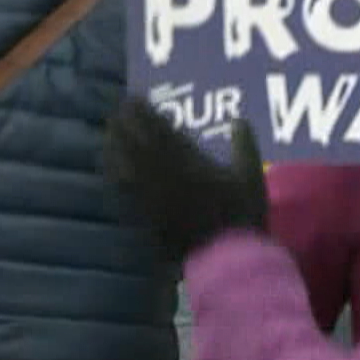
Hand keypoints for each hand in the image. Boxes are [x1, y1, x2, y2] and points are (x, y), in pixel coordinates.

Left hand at [105, 99, 267, 264]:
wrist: (225, 260)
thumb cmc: (241, 217)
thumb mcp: (251, 177)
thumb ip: (244, 146)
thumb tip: (239, 119)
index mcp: (187, 161)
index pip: (157, 129)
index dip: (142, 112)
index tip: (134, 99)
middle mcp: (163, 174)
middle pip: (135, 142)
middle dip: (124, 124)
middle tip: (117, 111)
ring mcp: (151, 196)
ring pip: (124, 164)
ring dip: (115, 145)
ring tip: (109, 133)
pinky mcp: (144, 215)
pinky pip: (123, 190)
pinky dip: (114, 174)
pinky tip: (111, 169)